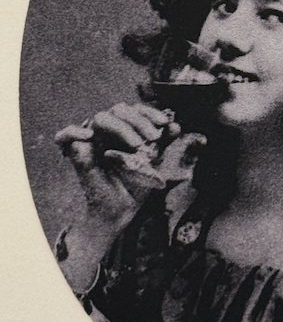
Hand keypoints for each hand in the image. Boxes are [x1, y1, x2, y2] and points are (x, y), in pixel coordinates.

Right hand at [55, 102, 205, 219]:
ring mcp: (91, 139)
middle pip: (119, 110)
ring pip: (101, 118)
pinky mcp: (76, 153)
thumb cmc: (136, 185)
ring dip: (121, 127)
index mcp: (126, 129)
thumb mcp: (154, 163)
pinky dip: (73, 131)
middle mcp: (107, 131)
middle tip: (154, 138)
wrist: (121, 212)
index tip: (166, 123)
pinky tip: (88, 135)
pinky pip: (66, 135)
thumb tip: (176, 125)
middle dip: (139, 121)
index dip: (150, 113)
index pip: (135, 110)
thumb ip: (162, 143)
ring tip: (138, 144)